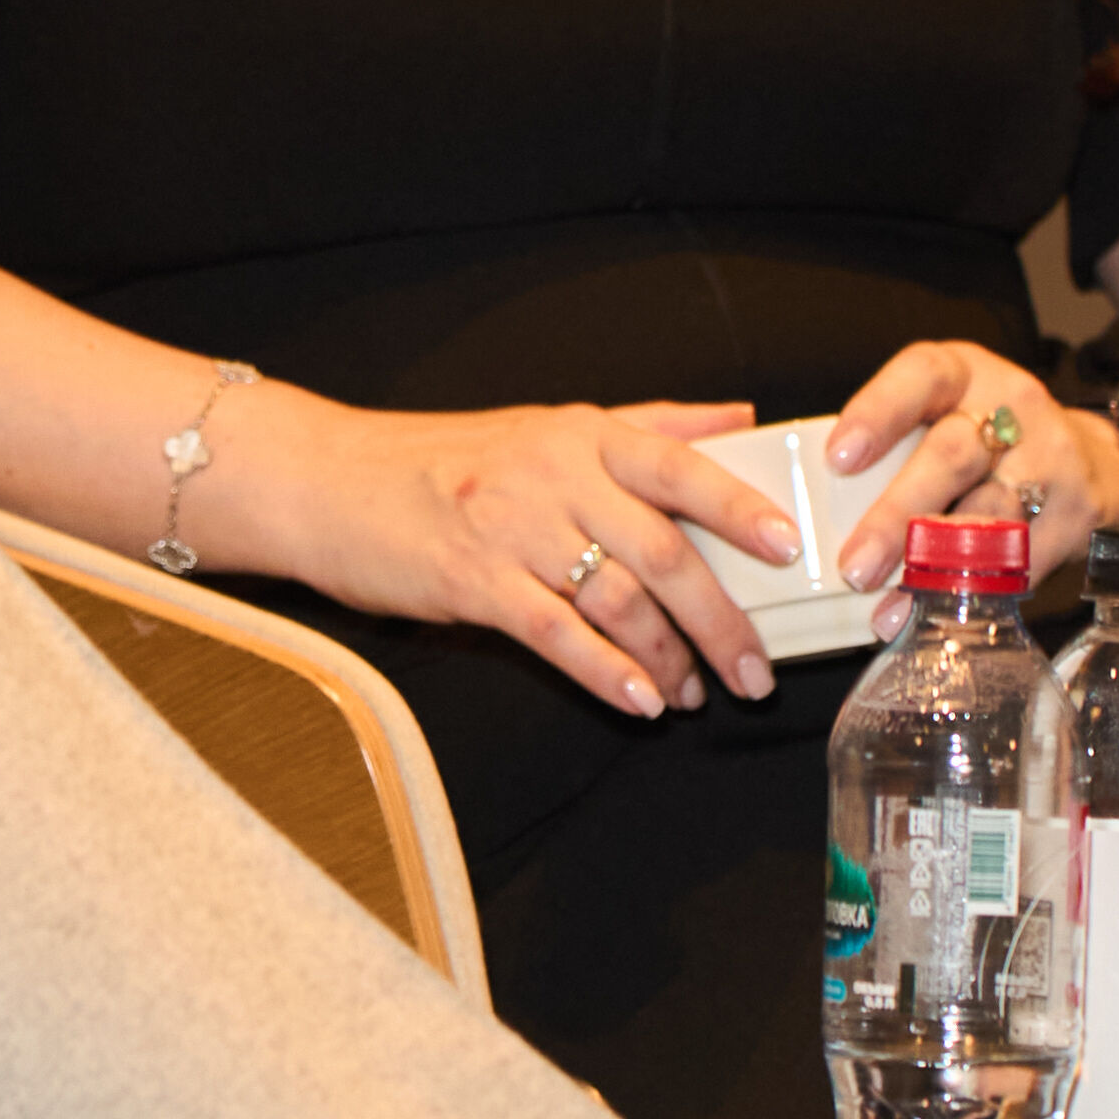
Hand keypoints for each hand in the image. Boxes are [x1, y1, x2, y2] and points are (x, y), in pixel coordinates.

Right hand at [220, 392, 802, 721]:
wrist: (327, 481)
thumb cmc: (443, 460)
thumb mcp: (549, 426)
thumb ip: (650, 425)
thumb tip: (742, 418)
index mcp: (581, 434)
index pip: (680, 466)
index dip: (740, 507)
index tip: (790, 548)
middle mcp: (554, 475)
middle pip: (662, 551)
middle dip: (720, 619)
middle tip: (756, 670)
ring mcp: (512, 529)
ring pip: (617, 600)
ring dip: (668, 657)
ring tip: (692, 696)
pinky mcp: (472, 582)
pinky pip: (555, 634)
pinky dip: (605, 672)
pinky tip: (638, 700)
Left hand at [825, 336, 1118, 590]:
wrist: (1093, 461)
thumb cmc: (987, 440)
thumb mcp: (944, 415)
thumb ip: (893, 448)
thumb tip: (813, 517)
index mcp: (964, 372)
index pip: (920, 377)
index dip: (878, 414)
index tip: (837, 459)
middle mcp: (1012, 406)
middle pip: (952, 457)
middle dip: (897, 516)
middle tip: (853, 567)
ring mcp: (1052, 459)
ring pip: (989, 517)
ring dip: (934, 568)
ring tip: (887, 607)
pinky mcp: (1076, 513)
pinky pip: (1021, 563)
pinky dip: (974, 596)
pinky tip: (936, 620)